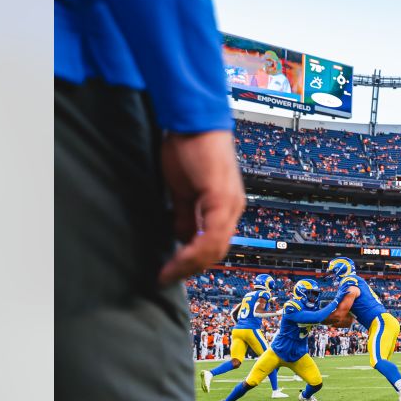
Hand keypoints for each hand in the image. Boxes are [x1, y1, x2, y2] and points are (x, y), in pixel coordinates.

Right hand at [158, 130, 244, 285]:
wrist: (192, 122)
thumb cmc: (188, 148)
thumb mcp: (182, 191)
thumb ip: (184, 215)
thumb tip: (181, 239)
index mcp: (225, 206)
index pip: (213, 245)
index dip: (193, 262)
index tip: (170, 272)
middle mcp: (233, 207)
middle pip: (216, 251)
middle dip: (190, 268)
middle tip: (167, 277)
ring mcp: (230, 203)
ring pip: (215, 247)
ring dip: (190, 263)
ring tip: (168, 272)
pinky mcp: (222, 197)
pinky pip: (211, 234)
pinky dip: (193, 249)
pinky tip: (178, 257)